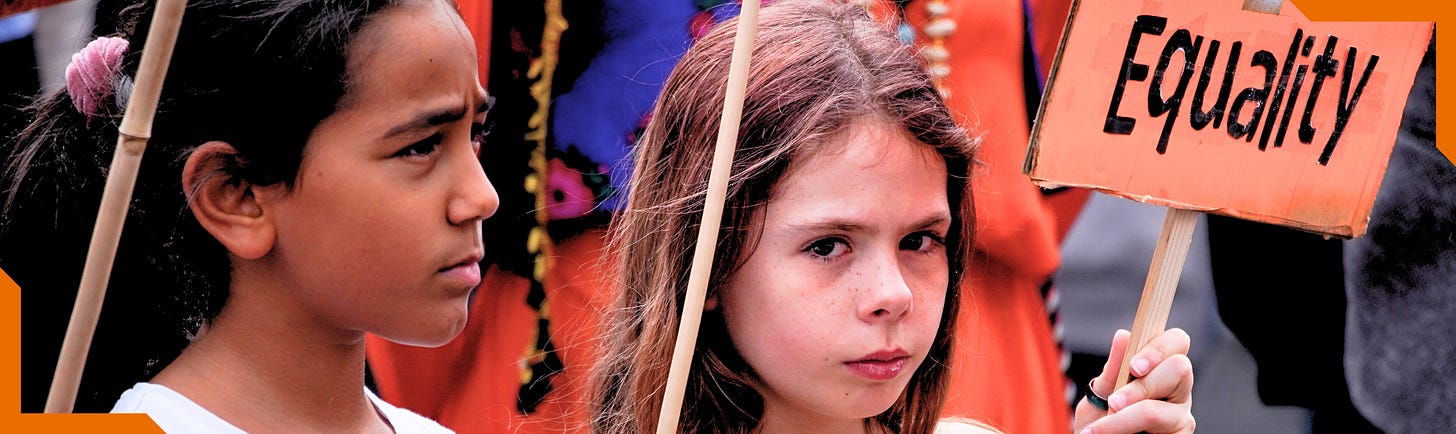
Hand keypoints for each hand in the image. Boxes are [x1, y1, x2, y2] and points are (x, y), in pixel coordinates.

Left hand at [1072, 328, 1195, 433]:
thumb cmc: (1100, 418)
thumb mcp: (1101, 392)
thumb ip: (1113, 367)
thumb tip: (1124, 335)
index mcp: (1160, 368)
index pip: (1177, 341)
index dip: (1159, 348)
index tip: (1134, 366)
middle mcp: (1178, 388)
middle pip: (1181, 368)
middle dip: (1142, 385)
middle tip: (1114, 401)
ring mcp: (1181, 414)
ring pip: (1164, 406)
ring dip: (1127, 416)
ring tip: (1101, 427)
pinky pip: (1161, 430)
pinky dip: (1126, 430)